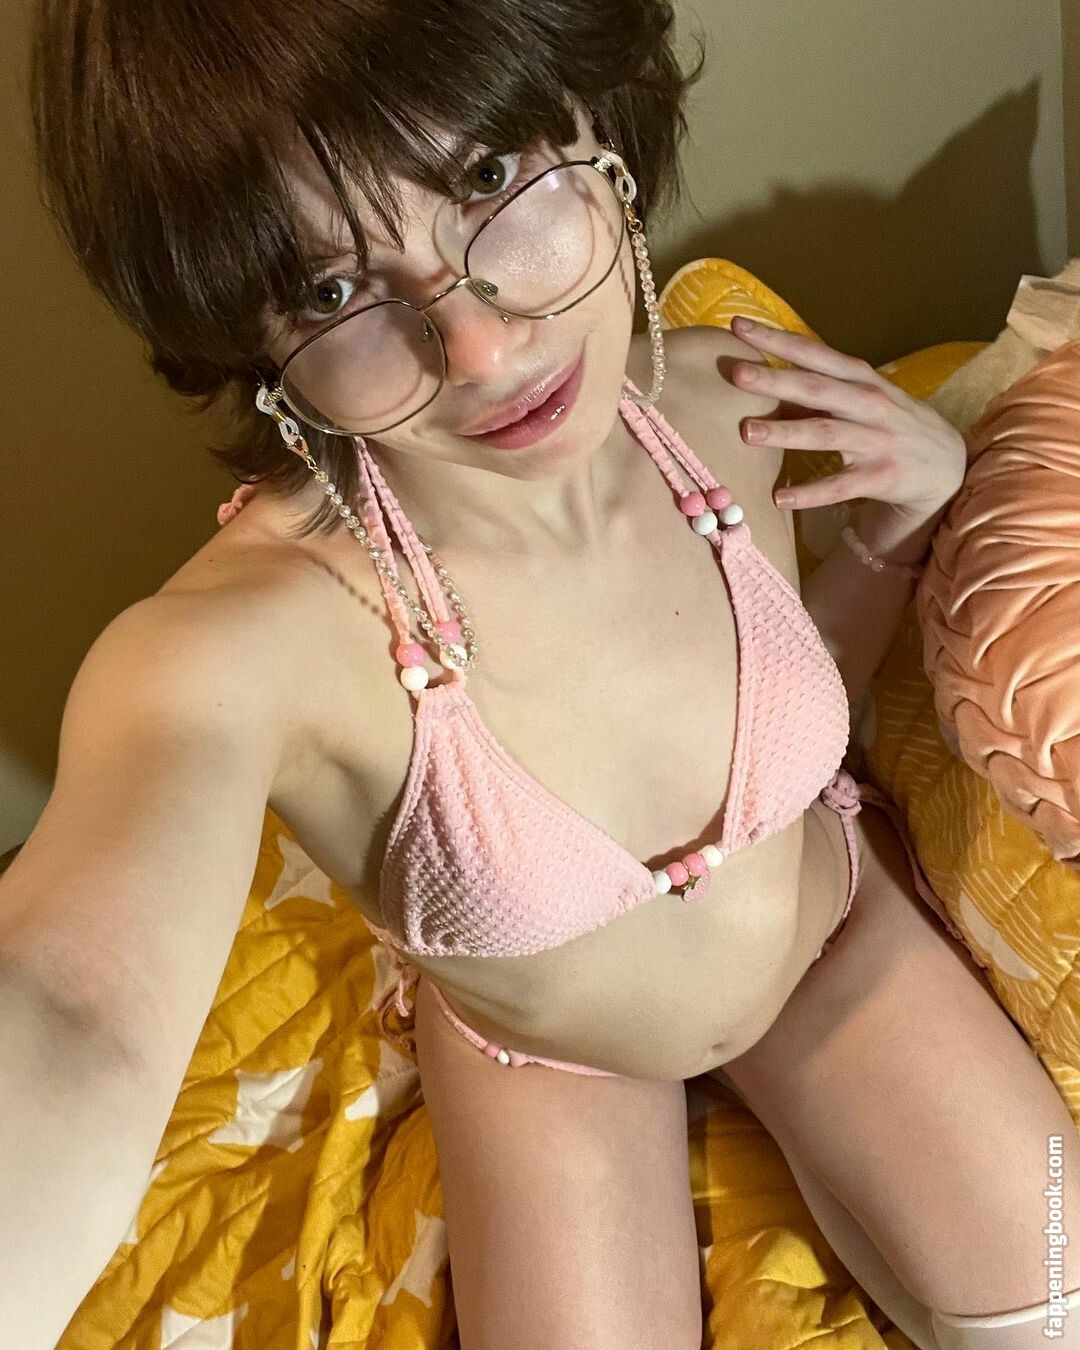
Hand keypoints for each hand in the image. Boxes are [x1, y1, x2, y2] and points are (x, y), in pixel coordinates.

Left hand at [728, 315, 965, 521]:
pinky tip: (780, 497)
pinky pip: (839, 487)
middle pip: (817, 388)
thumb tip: (765, 384)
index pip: (815, 354)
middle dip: (777, 379)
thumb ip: (819, 391)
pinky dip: (810, 493)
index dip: (778, 339)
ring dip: (786, 432)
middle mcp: (869, 405)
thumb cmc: (891, 424)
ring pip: (825, 434)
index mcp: (861, 379)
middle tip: (736, 373)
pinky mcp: (880, 477)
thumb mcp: (862, 398)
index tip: (739, 326)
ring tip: (747, 432)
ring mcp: (876, 441)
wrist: (947, 465)